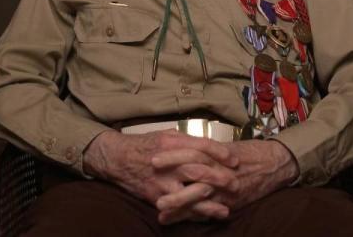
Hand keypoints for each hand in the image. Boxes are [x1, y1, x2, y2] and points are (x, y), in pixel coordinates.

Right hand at [83, 130, 238, 220]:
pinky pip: (177, 208)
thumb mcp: (164, 135)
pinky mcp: (155, 196)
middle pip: (199, 169)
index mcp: (171, 142)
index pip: (201, 145)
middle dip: (220, 178)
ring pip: (189, 193)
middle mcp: (168, 161)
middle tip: (235, 184)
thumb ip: (185, 140)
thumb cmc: (144, 145)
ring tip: (225, 209)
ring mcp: (161, 181)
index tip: (234, 159)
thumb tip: (207, 146)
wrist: (117, 159)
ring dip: (209, 203)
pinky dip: (191, 214)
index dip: (220, 152)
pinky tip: (204, 217)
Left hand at [152, 139, 298, 223]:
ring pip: (199, 196)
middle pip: (191, 174)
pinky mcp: (230, 203)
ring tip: (160, 212)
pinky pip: (210, 212)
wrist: (275, 164)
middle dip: (170, 182)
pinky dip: (195, 217)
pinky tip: (180, 222)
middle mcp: (220, 170)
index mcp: (216, 154)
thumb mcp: (225, 147)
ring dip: (178, 205)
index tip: (153, 158)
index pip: (191, 152)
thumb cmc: (249, 152)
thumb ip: (204, 150)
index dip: (172, 156)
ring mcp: (225, 189)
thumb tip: (181, 148)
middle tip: (150, 187)